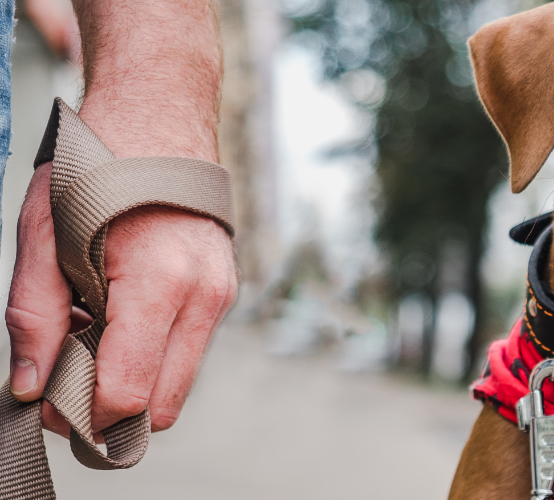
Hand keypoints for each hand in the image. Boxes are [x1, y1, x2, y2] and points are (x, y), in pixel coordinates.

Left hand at [6, 165, 236, 435]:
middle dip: (108, 410)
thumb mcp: (43, 235)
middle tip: (63, 382)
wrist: (159, 118)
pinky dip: (147, 355)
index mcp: (159, 282)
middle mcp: (203, 297)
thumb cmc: (100, 165)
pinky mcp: (221, 294)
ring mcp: (220, 297)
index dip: (81, 413)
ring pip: (175, 385)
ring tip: (88, 338)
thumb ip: (34, 316)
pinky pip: (184, 352)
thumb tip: (30, 385)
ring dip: (129, 381)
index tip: (46, 403)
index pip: (127, 392)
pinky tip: (115, 319)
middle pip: (160, 406)